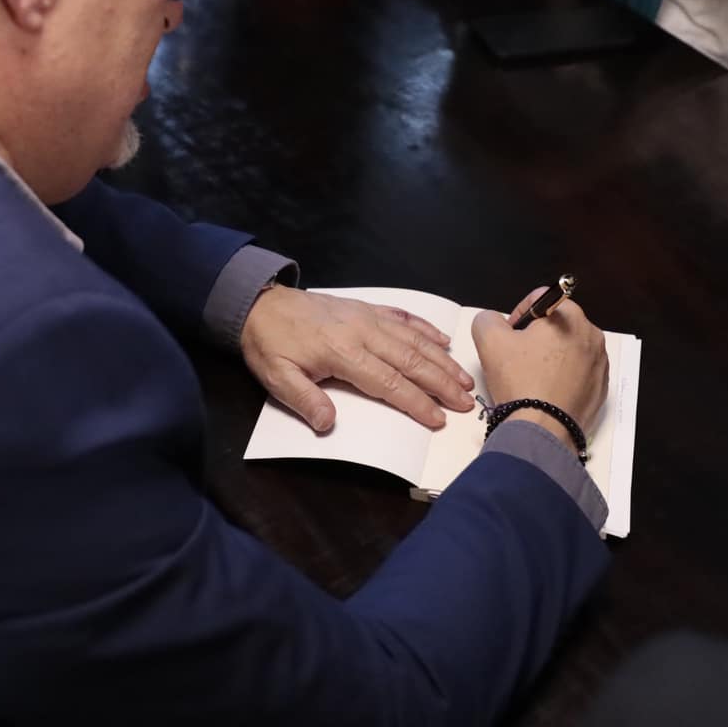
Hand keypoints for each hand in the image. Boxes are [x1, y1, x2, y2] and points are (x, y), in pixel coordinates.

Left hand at [241, 287, 474, 431]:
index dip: (416, 402)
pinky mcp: (366, 307)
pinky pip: (403, 317)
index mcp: (343, 352)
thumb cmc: (270, 343)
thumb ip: (304, 400)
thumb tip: (328, 424)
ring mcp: (367, 316)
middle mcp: (362, 331)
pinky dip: (426, 328)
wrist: (261, 302)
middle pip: (411, 360)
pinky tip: (443, 340)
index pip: (388, 382)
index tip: (438, 418)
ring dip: (442, 359)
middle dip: (442, 383)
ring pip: (413, 339)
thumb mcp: (276, 377)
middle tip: (467, 402)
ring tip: (464, 378)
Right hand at [470, 286, 608, 440]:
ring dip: (549, 358)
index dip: (517, 316)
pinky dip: (562, 378)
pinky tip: (545, 392)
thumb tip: (495, 322)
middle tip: (517, 360)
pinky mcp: (600, 388)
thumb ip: (488, 318)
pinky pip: (578, 374)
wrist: (542, 430)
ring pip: (567, 350)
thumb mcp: (488, 339)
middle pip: (555, 326)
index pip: (539, 300)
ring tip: (531, 378)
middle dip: (535, 338)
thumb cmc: (520, 381)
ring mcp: (599, 364)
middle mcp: (592, 335)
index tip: (509, 338)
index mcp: (569, 316)